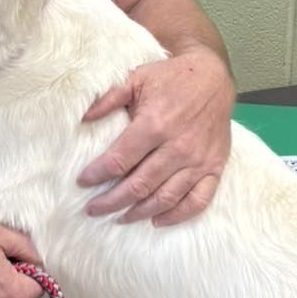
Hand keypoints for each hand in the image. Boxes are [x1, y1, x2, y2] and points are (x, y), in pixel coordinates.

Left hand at [78, 46, 234, 226]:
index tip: (82, 182)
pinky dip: (177, 215)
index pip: (119, 160)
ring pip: (165, 198)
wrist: (214, 76)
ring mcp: (197, 160)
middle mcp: (177, 147)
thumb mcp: (136, 79)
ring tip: (119, 217)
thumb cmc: (171, 78)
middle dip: (111, 201)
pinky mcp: (214, 167)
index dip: (97, 175)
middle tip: (93, 209)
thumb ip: (108, 99)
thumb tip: (82, 119)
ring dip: (139, 212)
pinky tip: (158, 220)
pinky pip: (198, 200)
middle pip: (139, 185)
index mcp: (154, 125)